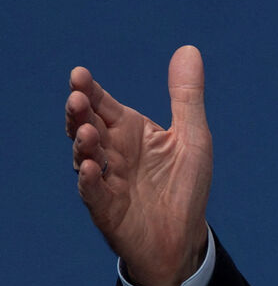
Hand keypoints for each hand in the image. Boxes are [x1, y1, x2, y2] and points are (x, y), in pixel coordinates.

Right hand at [66, 45, 212, 285]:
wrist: (182, 236)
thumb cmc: (183, 185)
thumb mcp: (191, 137)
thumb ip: (186, 96)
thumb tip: (188, 48)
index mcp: (130, 131)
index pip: (104, 105)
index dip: (91, 90)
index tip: (80, 74)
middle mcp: (113, 152)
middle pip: (88, 126)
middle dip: (80, 113)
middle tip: (77, 97)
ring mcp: (107, 180)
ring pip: (85, 157)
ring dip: (84, 144)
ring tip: (88, 131)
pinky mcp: (108, 209)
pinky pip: (94, 193)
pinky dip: (90, 181)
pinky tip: (90, 169)